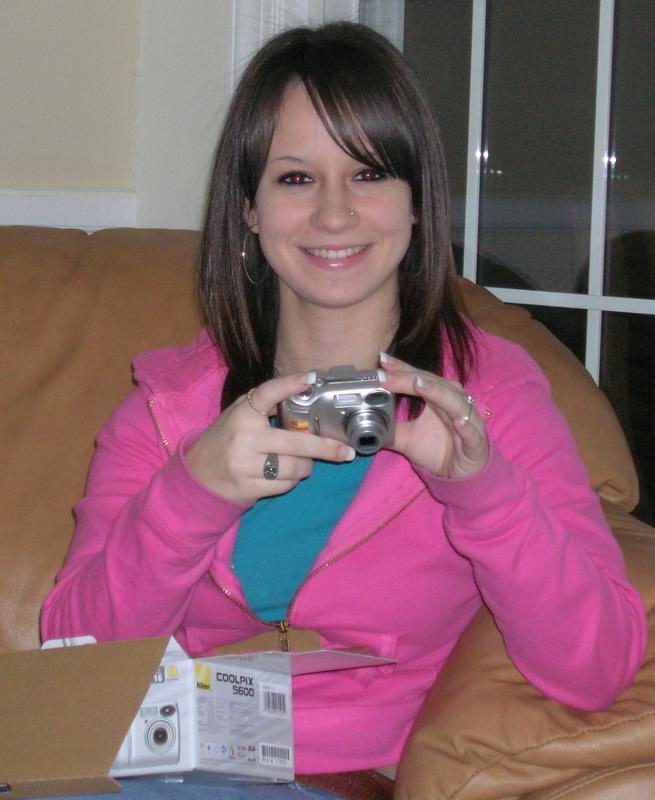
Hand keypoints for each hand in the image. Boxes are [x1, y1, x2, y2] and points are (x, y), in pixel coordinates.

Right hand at [185, 372, 354, 504]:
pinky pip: (286, 484)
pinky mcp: (249, 488)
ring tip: (303, 462)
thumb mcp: (238, 415)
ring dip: (306, 466)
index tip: (311, 379)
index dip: (289, 385)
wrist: (197, 476)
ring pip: (296, 467)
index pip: (267, 394)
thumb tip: (305, 390)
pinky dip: (292, 480)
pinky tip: (285, 474)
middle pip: (297, 442)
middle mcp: (244, 438)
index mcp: (242, 414)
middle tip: (345, 451)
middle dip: (326, 448)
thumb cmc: (225, 440)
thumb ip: (264, 405)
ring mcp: (246, 465)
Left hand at [379, 353, 488, 478]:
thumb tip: (364, 425)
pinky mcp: (475, 440)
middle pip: (431, 384)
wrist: (460, 475)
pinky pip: (471, 431)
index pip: (417, 377)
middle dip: (408, 377)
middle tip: (386, 374)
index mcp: (437, 397)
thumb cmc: (438, 450)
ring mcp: (466, 419)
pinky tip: (456, 420)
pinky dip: (465, 424)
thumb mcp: (407, 439)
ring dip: (436, 392)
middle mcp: (452, 401)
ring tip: (418, 384)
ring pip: (452, 401)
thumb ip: (388, 429)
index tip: (381, 360)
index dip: (400, 369)